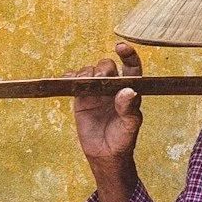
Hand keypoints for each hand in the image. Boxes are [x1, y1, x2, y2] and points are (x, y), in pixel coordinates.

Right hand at [72, 42, 143, 201]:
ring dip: (86, 73)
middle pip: (107, 65)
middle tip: (99, 79)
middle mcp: (113, 86)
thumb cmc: (123, 140)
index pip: (132, 66)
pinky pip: (73, 80)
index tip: (121, 47)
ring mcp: (96, 90)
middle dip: (103, 68)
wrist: (105, 154)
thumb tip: (128, 91)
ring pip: (89, 70)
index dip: (128, 54)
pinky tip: (70, 83)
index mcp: (130, 89)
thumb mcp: (130, 126)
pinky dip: (70, 77)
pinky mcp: (81, 97)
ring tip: (85, 85)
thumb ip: (130, 109)